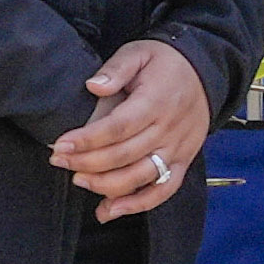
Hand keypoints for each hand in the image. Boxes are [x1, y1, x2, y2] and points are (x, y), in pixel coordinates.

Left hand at [46, 39, 209, 217]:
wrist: (205, 73)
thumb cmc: (165, 63)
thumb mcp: (139, 52)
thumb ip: (116, 68)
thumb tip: (94, 86)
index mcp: (156, 101)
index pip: (118, 127)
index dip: (88, 140)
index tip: (61, 145)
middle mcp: (169, 129)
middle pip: (124, 155)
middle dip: (86, 162)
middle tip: (59, 160)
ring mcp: (178, 149)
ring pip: (141, 177)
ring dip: (106, 185)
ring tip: (79, 180)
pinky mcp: (183, 161)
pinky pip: (163, 190)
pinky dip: (137, 205)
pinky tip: (109, 211)